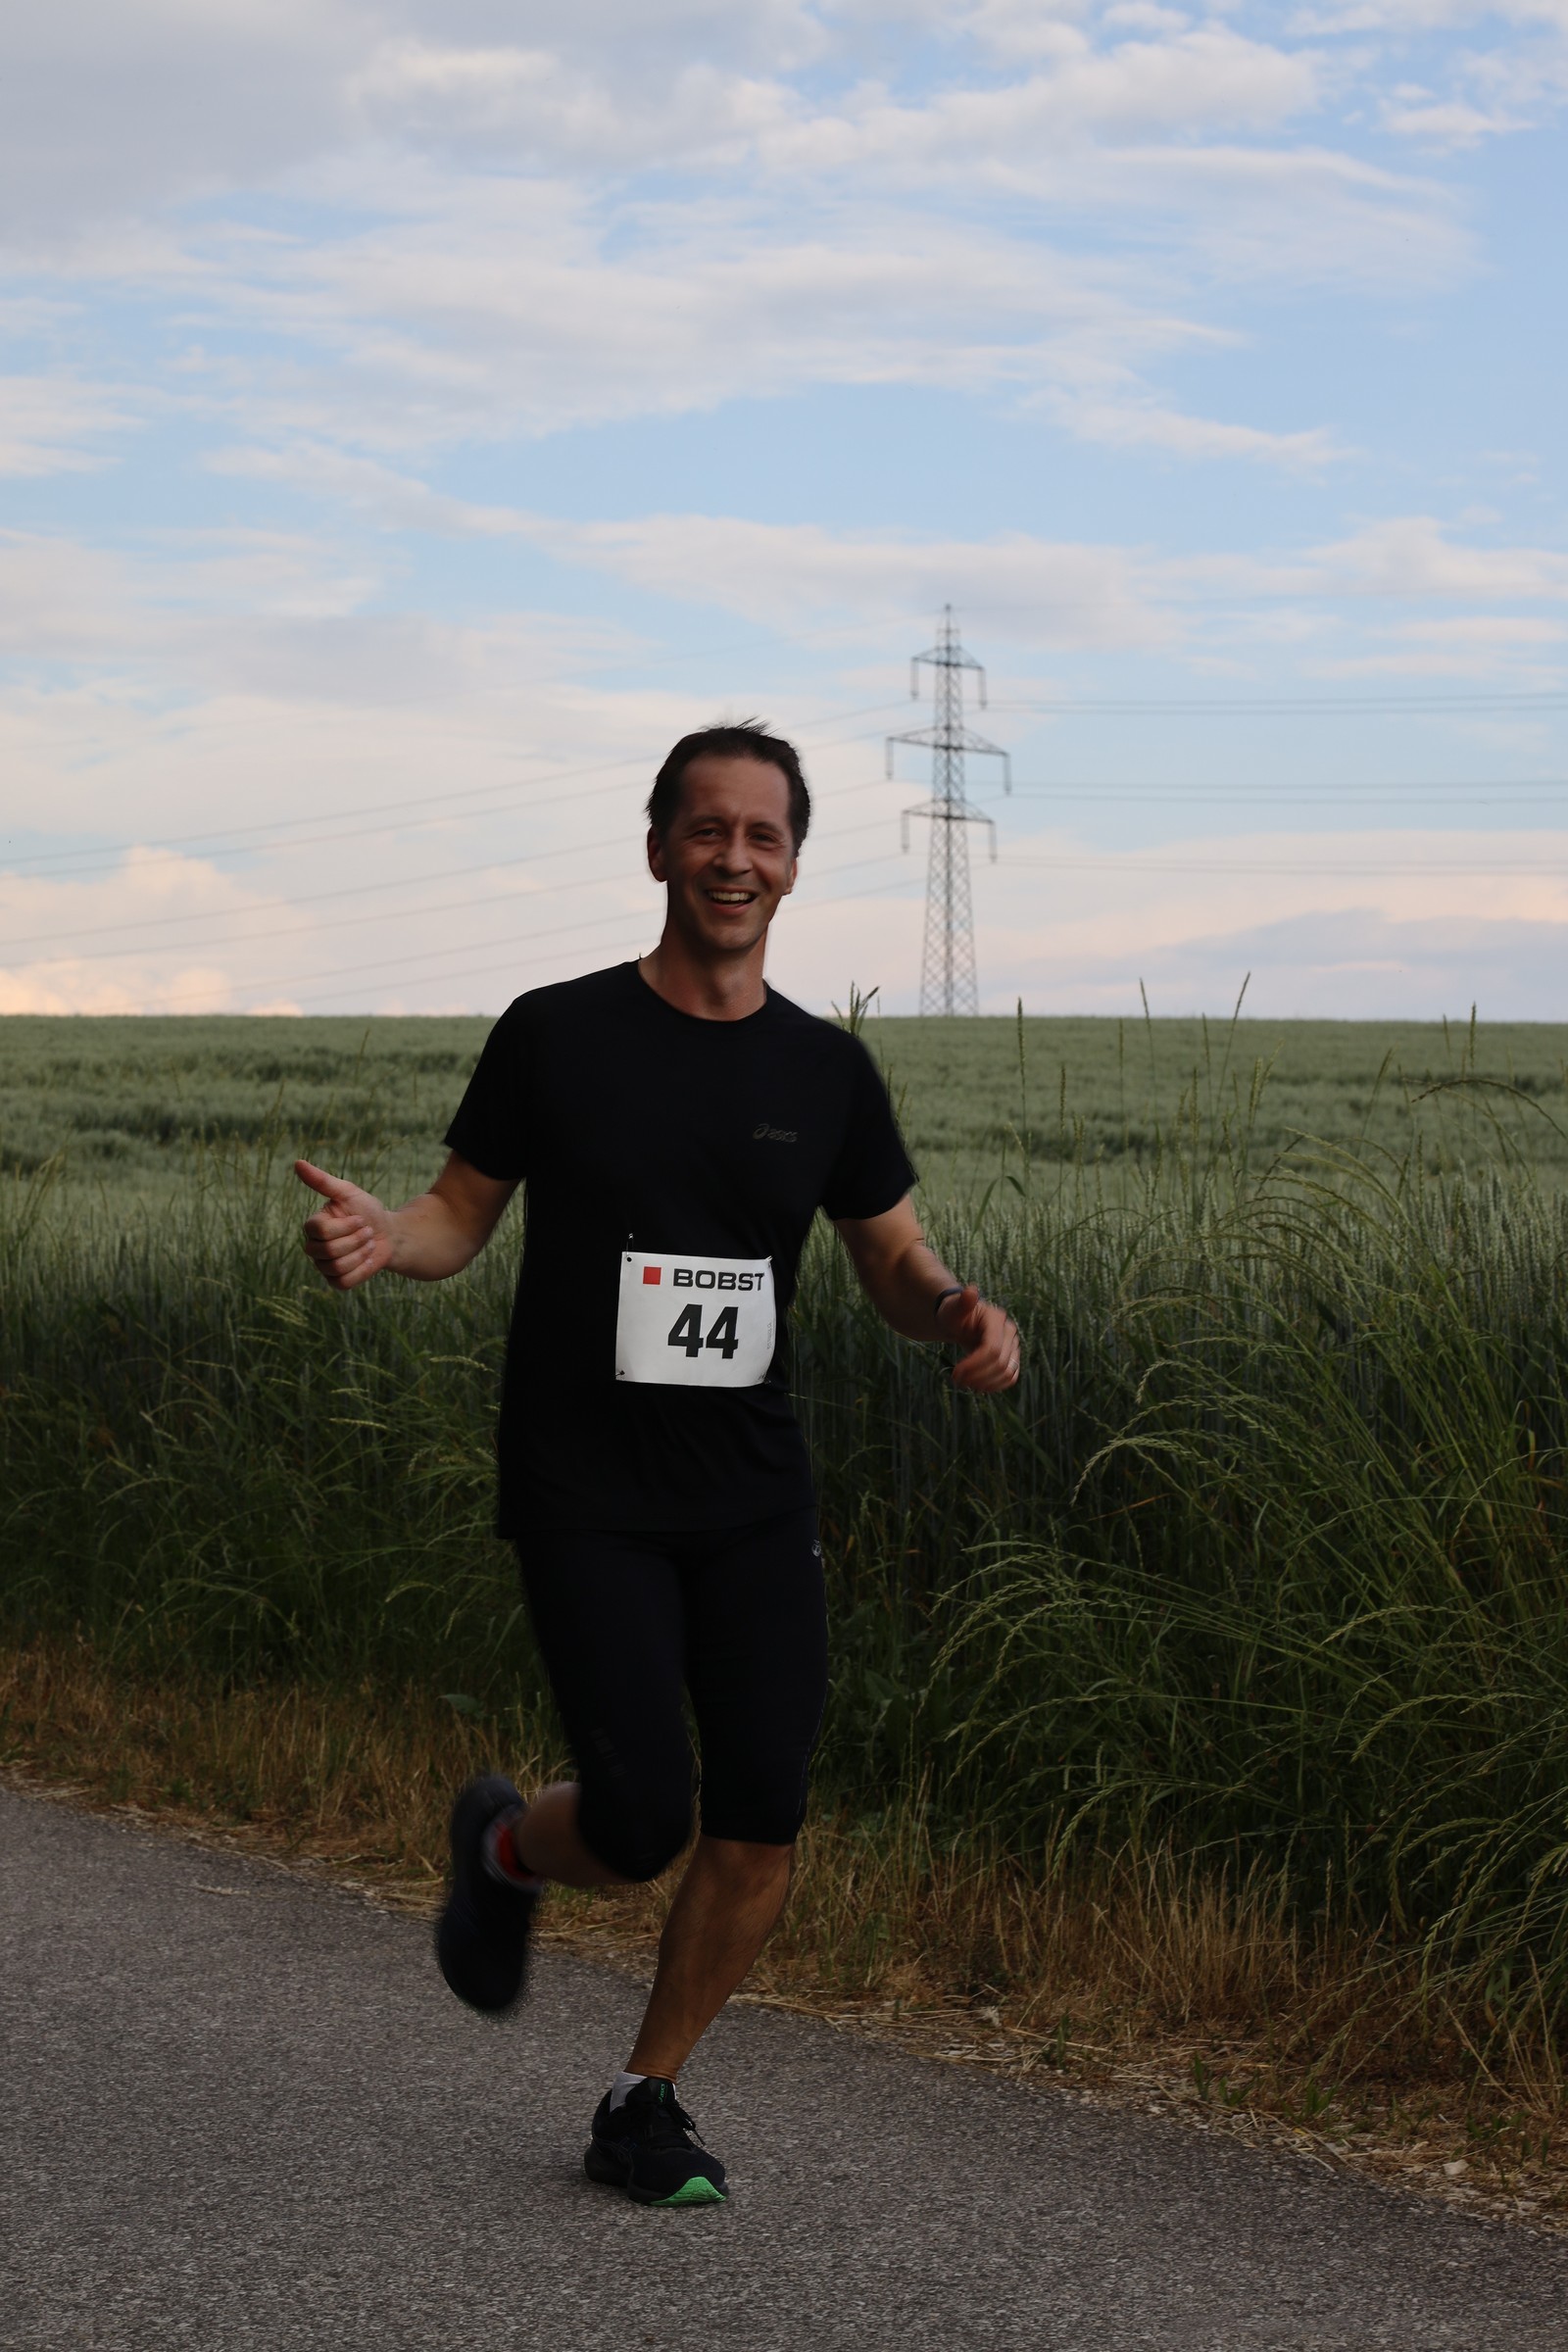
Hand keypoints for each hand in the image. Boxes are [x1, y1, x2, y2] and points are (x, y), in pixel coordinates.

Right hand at [296, 1160, 394, 1290]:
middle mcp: (314, 1247)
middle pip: (328, 1251)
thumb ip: (322, 1181)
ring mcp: (324, 1266)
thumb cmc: (367, 1211)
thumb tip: (297, 1163)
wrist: (389, 1234)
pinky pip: (343, 1282)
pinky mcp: (337, 1281)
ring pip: (336, 1267)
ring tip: (369, 1244)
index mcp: (313, 1226)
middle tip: (367, 1231)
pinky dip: (361, 1271)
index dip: (345, 1226)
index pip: (320, 1231)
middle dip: (355, 1240)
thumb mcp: (348, 1192)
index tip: (360, 1218)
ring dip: (360, 1254)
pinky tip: (369, 1260)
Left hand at [935, 1283, 1019, 1392]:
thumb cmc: (955, 1314)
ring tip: (966, 1384)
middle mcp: (1009, 1332)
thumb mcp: (953, 1309)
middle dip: (977, 1375)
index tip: (955, 1373)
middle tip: (956, 1380)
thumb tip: (971, 1291)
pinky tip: (979, 1386)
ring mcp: (1013, 1346)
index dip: (974, 1365)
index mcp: (996, 1320)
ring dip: (986, 1383)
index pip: (992, 1349)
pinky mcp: (1012, 1358)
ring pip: (1008, 1373)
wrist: (961, 1321)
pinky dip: (996, 1386)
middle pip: (1000, 1363)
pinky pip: (1011, 1377)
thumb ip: (962, 1302)